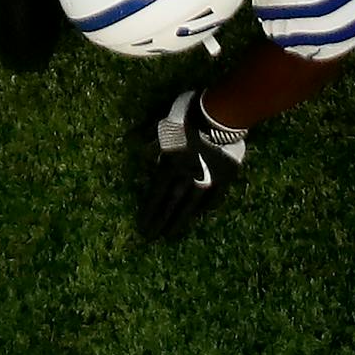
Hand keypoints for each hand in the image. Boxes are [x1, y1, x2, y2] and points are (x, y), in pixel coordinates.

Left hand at [138, 91, 246, 239]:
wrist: (220, 116)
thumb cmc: (187, 115)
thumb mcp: (161, 121)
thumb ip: (146, 134)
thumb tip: (129, 141)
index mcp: (169, 166)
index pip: (156, 196)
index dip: (148, 212)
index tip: (142, 227)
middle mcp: (186, 178)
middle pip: (171, 206)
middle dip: (161, 223)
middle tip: (153, 238)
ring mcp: (207, 180)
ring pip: (191, 207)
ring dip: (181, 222)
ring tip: (173, 234)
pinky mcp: (224, 178)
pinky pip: (214, 198)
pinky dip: (206, 207)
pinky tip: (201, 213)